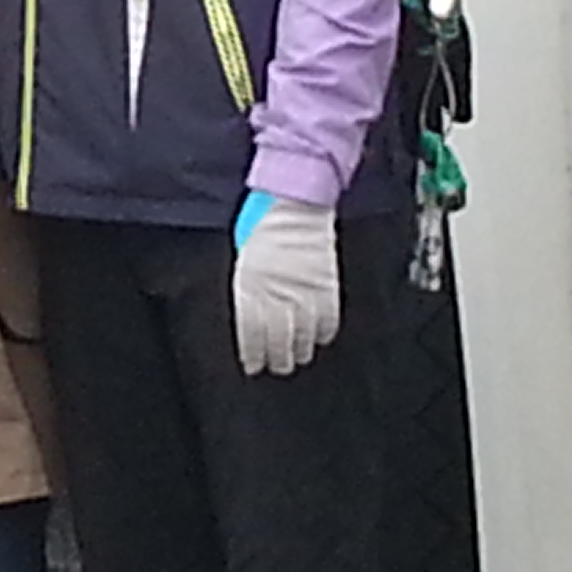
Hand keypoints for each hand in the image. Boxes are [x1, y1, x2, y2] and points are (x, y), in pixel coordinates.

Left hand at [230, 193, 341, 376]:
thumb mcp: (242, 255)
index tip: (253, 366)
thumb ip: (246, 285)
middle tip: (278, 367)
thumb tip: (250, 310)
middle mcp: (276, 296)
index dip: (253, 354)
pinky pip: (328, 322)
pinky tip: (318, 337)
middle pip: (279, 342)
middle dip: (278, 360)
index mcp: (249, 287)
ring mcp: (304, 294)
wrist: (296, 205)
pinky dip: (324, 334)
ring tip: (298, 356)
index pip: (251, 335)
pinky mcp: (328, 289)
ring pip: (304, 338)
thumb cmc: (262, 223)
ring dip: (301, 351)